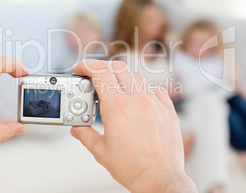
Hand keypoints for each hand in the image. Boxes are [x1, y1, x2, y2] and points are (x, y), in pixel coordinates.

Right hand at [71, 60, 196, 192]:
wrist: (159, 179)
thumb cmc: (133, 168)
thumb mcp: (100, 151)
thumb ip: (85, 135)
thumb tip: (77, 129)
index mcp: (117, 107)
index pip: (100, 73)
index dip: (87, 66)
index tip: (81, 68)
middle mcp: (137, 100)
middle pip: (118, 68)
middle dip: (102, 67)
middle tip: (94, 75)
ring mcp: (155, 103)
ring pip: (136, 76)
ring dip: (121, 76)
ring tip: (114, 87)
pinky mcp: (168, 110)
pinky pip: (155, 88)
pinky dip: (142, 87)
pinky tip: (137, 97)